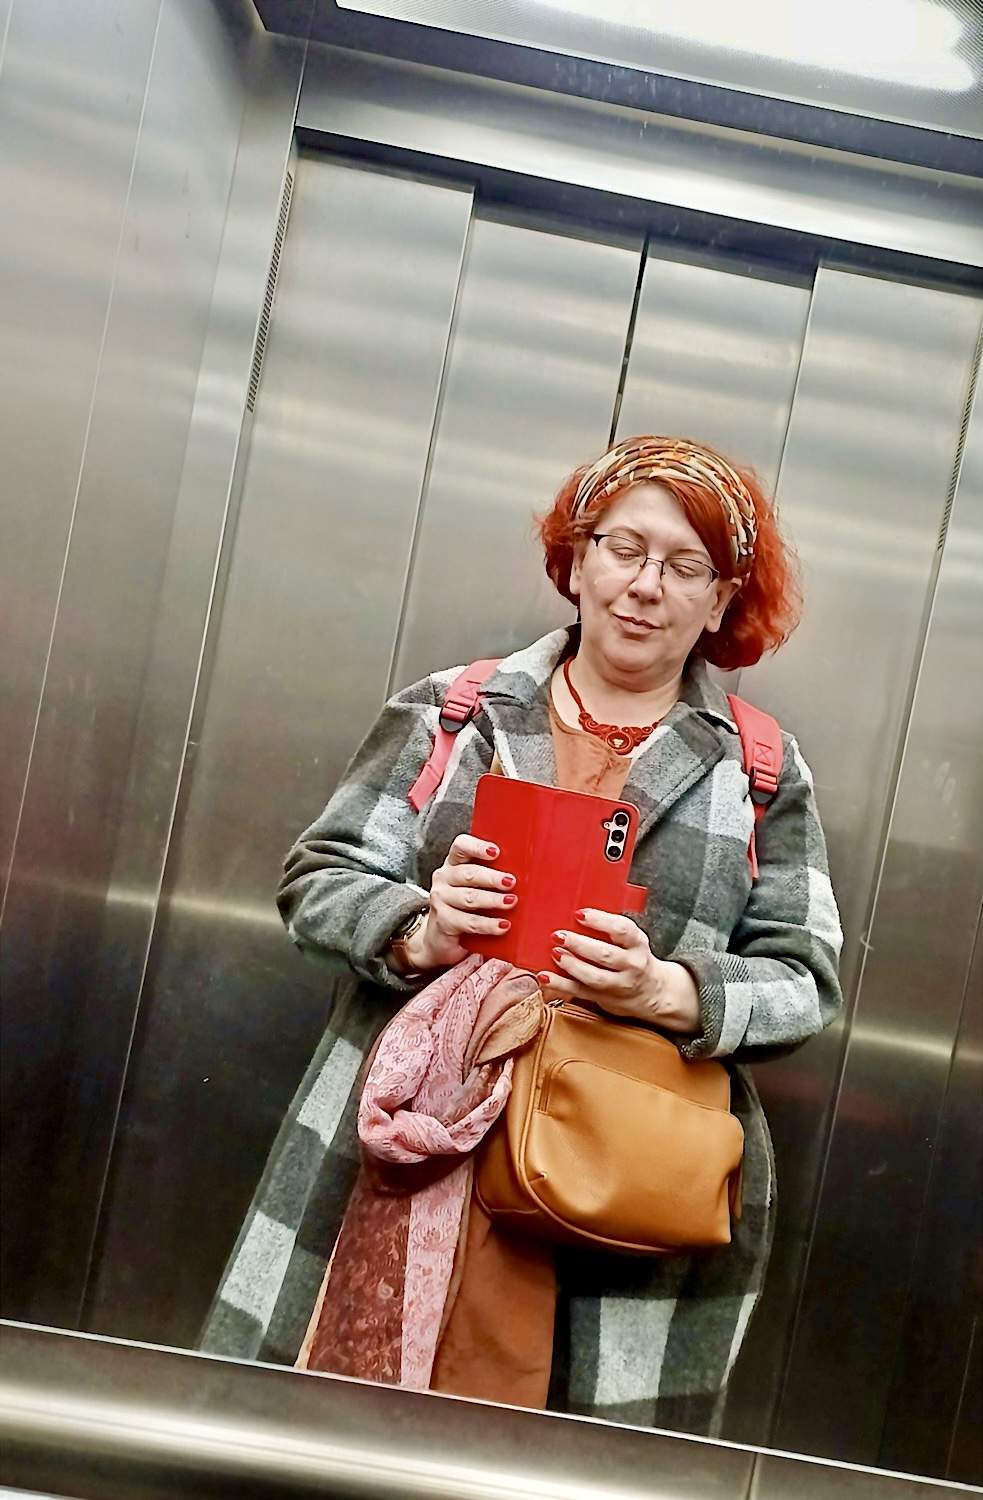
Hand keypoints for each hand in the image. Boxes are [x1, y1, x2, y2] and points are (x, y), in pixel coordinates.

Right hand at [401, 834, 516, 971]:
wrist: (444, 937)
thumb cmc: (467, 906)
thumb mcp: (478, 887)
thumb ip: (495, 877)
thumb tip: (528, 875)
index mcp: (455, 863)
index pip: (461, 846)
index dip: (477, 847)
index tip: (495, 852)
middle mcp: (445, 877)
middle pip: (469, 873)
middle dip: (492, 878)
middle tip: (511, 882)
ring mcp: (441, 899)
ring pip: (469, 898)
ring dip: (492, 900)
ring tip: (511, 902)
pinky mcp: (443, 921)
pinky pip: (469, 922)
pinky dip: (488, 924)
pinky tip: (502, 925)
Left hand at [537, 909, 700, 1033]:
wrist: (652, 992)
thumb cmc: (634, 958)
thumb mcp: (631, 940)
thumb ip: (610, 928)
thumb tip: (575, 912)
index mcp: (637, 943)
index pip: (621, 929)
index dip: (600, 920)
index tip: (579, 914)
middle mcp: (631, 964)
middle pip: (605, 954)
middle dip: (579, 944)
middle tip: (559, 935)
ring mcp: (617, 984)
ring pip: (593, 976)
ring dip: (571, 965)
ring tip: (555, 953)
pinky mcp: (602, 998)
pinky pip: (579, 991)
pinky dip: (559, 985)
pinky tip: (545, 976)